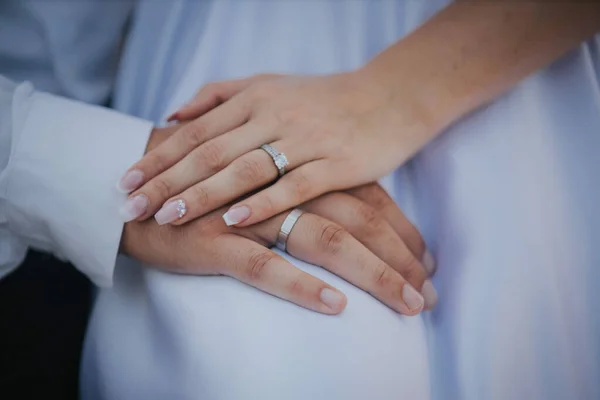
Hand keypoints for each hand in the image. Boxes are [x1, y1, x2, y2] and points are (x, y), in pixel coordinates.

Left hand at [118, 71, 433, 226]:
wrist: (390, 99)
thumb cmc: (325, 98)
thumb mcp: (270, 84)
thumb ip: (220, 95)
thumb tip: (173, 113)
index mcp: (255, 97)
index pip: (195, 130)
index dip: (159, 156)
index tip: (125, 180)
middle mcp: (273, 115)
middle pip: (209, 151)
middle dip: (166, 180)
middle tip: (130, 205)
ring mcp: (304, 139)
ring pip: (243, 169)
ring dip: (202, 194)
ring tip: (167, 216)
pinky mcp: (335, 164)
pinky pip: (293, 186)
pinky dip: (262, 202)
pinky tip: (232, 219)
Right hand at [121, 182, 436, 314]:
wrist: (139, 180)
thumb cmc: (209, 184)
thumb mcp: (262, 175)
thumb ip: (305, 185)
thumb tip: (350, 216)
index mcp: (297, 166)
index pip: (366, 197)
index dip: (401, 230)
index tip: (427, 262)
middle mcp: (281, 185)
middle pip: (357, 218)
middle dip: (400, 258)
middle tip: (428, 295)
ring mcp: (249, 213)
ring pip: (323, 239)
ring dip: (370, 273)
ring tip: (405, 304)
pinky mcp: (215, 241)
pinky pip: (264, 266)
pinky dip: (300, 285)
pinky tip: (335, 306)